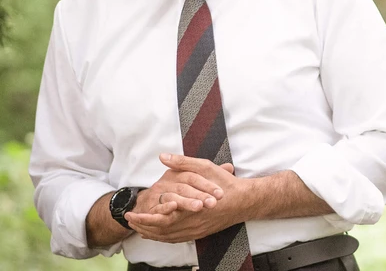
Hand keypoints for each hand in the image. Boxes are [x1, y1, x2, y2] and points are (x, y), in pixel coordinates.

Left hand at [126, 154, 246, 242]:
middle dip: (142, 227)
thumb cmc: (225, 183)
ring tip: (138, 228)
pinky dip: (162, 238)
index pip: (159, 218)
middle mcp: (190, 223)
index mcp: (189, 208)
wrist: (245, 201)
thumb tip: (163, 157)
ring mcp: (195, 231)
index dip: (142, 218)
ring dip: (150, 233)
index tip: (130, 213)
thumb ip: (183, 162)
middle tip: (129, 221)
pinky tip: (157, 235)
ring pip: (166, 238)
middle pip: (159, 231)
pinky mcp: (199, 234)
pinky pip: (176, 240)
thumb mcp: (205, 167)